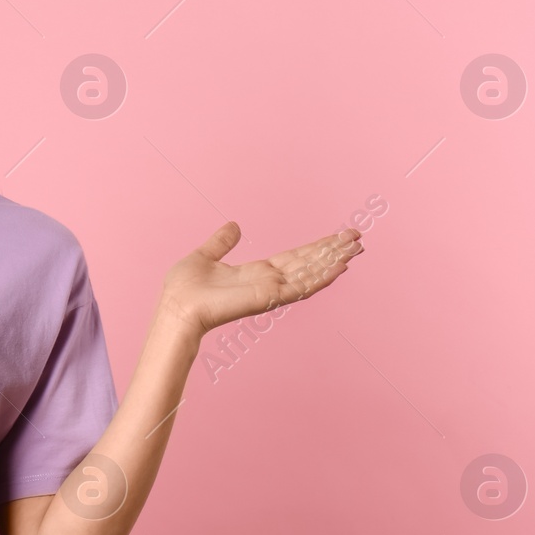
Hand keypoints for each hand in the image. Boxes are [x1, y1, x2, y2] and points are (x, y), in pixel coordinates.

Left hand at [156, 222, 363, 339]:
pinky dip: (322, 276)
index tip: (337, 236)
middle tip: (358, 237)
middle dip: (332, 251)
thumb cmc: (183, 289)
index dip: (316, 247)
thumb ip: (221, 243)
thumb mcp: (205, 256)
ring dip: (334, 260)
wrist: (176, 308)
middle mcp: (268, 282)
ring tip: (357, 247)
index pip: (294, 258)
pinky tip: (340, 266)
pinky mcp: (269, 297)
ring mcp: (271, 291)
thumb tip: (234, 226)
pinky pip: (301, 286)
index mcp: (255, 273)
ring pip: (310, 273)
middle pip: (308, 263)